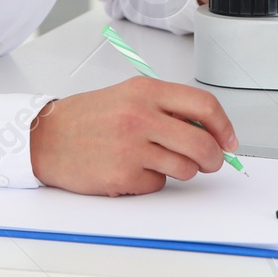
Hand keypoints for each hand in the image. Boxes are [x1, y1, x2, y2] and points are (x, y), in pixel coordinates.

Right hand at [29, 78, 237, 194]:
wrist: (47, 138)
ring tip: (161, 162)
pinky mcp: (122, 176)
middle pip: (201, 143)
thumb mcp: (131, 96)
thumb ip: (168, 107)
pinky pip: (158, 185)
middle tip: (212, 161)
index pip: (204, 106)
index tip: (230, 140)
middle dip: (214, 158)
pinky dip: (153, 181)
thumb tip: (210, 130)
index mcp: (146, 91)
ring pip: (185, 168)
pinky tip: (133, 170)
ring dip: (183, 170)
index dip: (224, 126)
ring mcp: (131, 148)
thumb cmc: (89, 117)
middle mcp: (140, 117)